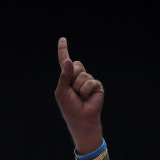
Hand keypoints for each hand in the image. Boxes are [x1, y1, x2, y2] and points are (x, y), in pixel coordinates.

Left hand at [54, 37, 103, 153]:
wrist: (82, 120)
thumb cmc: (69, 108)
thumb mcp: (61, 91)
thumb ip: (64, 76)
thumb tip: (70, 60)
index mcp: (68, 78)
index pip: (65, 61)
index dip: (63, 50)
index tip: (62, 39)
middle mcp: (79, 77)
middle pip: (75, 65)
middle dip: (72, 77)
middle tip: (73, 91)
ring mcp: (89, 81)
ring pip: (82, 75)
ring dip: (78, 88)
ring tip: (80, 98)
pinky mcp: (97, 86)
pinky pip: (90, 82)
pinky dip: (86, 91)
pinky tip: (87, 99)